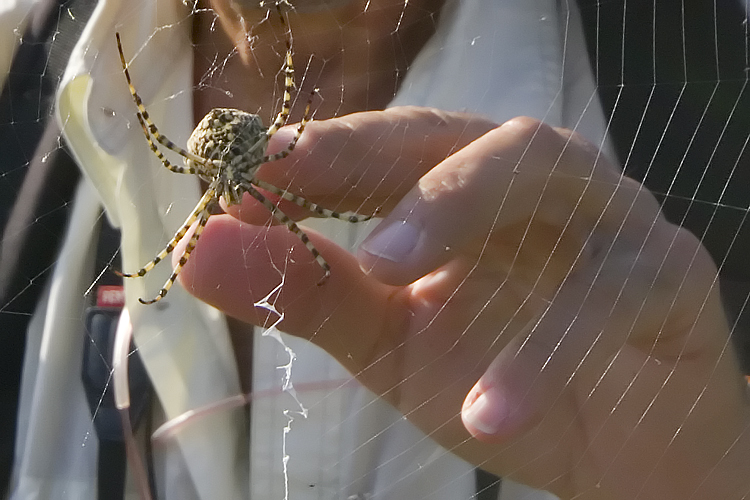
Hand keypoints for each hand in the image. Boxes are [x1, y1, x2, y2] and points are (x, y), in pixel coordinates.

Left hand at [178, 107, 749, 498]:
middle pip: (459, 134)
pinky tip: (485, 411)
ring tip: (388, 273)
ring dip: (457, 211)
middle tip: (287, 180)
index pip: (385, 148)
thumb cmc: (499, 375)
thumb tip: (203, 252)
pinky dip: (545, 349)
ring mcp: (607, 216)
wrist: (620, 447)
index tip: (232, 167)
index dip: (312, 151)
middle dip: (373, 155)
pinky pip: (610, 295)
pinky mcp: (668, 277)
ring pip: (543, 172)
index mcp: (467, 187)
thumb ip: (310, 293)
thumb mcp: (392, 340)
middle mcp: (535, 180)